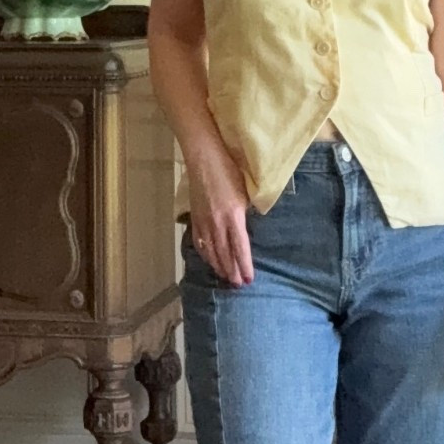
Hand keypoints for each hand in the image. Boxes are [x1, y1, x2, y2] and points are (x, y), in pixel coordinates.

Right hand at [186, 149, 253, 286]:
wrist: (204, 158)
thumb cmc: (229, 170)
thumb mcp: (245, 193)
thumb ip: (245, 214)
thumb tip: (248, 230)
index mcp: (233, 216)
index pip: (240, 248)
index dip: (244, 266)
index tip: (249, 280)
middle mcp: (217, 223)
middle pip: (225, 254)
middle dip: (232, 271)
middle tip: (238, 285)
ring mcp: (204, 221)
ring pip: (211, 251)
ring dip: (219, 266)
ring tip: (226, 278)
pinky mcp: (195, 218)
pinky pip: (200, 242)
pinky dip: (206, 254)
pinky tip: (210, 261)